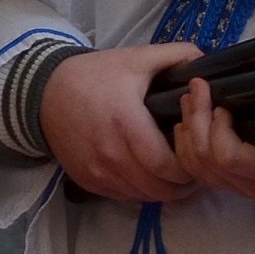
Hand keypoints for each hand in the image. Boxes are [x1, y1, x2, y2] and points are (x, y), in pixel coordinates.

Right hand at [39, 42, 197, 202]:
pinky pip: (123, 197)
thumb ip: (177, 55)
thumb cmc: (94, 75)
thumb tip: (210, 62)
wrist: (44, 92)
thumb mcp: (136, 57)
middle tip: (194, 170)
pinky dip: (140, 191)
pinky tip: (147, 176)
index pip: (166, 166)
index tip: (200, 158)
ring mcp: (96, 171)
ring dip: (162, 190)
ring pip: (142, 196)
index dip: (190, 169)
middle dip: (183, 184)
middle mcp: (110, 154)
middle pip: (158, 188)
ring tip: (173, 175)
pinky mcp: (86, 180)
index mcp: (126, 123)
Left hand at [171, 76, 254, 200]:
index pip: (230, 157)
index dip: (218, 130)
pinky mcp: (233, 187)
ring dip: (186, 135)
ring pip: (197, 169)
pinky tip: (187, 126)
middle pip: (206, 160)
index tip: (222, 103)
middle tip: (195, 90)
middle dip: (195, 121)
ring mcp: (241, 189)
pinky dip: (187, 149)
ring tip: (188, 104)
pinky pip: (199, 174)